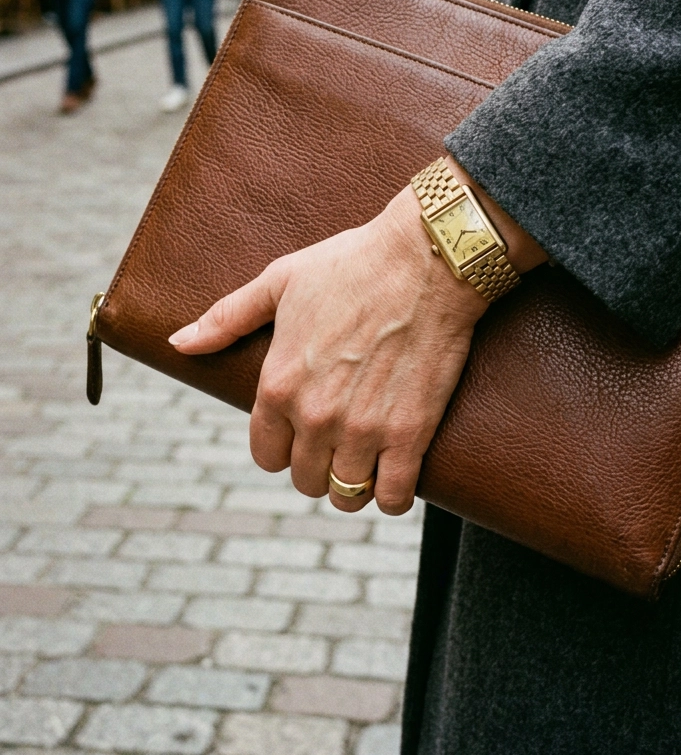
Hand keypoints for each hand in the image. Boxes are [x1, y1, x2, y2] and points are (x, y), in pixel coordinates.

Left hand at [170, 161, 546, 514]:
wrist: (426, 258)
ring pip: (346, 493)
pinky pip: (393, 496)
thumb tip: (179, 343)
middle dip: (318, 466)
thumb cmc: (351, 263)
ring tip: (367, 463)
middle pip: (306, 478)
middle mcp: (314, 415)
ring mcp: (362, 429)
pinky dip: (392, 496)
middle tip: (338, 444)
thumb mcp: (279, 282)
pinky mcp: (409, 433)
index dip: (282, 447)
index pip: (266, 454)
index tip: (301, 433)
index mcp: (278, 385)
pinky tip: (395, 477)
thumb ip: (227, 318)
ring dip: (354, 484)